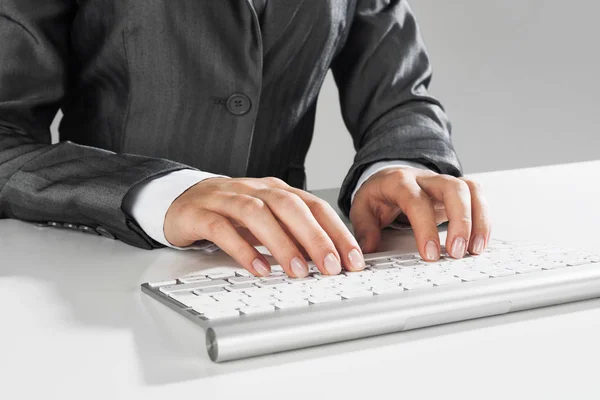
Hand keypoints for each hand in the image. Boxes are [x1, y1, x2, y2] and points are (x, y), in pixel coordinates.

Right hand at [164, 177, 366, 277]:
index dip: (336, 231)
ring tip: (299, 271)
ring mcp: (226, 198)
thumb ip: (292, 234)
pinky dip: (243, 249)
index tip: (354, 259)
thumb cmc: (229, 213)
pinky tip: (259, 269)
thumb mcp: (266, 220)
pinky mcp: (201, 213)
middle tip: (332, 267)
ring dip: (282, 243)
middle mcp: (254, 190)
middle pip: (290, 206)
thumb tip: (327, 260)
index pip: (313, 206)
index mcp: (275, 190)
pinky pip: (223, 229)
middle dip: (315, 237)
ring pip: (258, 214)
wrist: (180, 200)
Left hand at [350, 167, 490, 260]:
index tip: (430, 253)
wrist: (389, 176)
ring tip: (474, 250)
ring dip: (478, 221)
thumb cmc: (379, 193)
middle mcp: (426, 179)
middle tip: (457, 252)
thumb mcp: (362, 207)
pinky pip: (478, 198)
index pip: (416, 201)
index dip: (425, 227)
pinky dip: (484, 220)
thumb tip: (369, 247)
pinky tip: (479, 243)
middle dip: (460, 221)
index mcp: (399, 182)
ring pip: (471, 190)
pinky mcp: (458, 192)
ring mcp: (444, 183)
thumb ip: (364, 227)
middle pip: (453, 189)